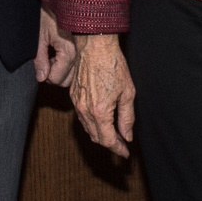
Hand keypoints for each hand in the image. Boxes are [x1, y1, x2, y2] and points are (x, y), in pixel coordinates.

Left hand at [35, 8, 77, 87]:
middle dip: (54, 75)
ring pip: (74, 75)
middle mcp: (80, 54)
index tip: (41, 64)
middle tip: (46, 61)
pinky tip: (60, 50)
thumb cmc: (50, 12)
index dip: (45, 75)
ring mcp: (84, 51)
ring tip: (53, 55)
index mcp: (68, 52)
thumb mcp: (39, 36)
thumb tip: (41, 78)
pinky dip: (68, 62)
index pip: (56, 79)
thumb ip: (40, 59)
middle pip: (67, 81)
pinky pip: (78, 64)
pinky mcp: (85, 46)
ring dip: (62, 70)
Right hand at [69, 33, 134, 157]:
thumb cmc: (113, 66)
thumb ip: (127, 118)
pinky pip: (81, 117)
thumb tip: (127, 135)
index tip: (126, 153)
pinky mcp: (73, 96)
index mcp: (100, 112)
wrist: (95, 46)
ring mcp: (77, 103)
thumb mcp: (128, 93)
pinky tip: (102, 120)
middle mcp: (85, 110)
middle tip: (122, 144)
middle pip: (96, 137)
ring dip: (100, 134)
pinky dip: (92, 123)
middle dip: (110, 143)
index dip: (118, 149)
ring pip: (87, 128)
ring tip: (114, 134)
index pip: (108, 140)